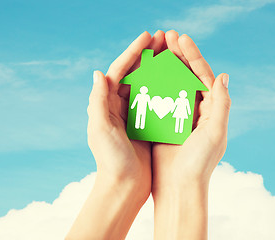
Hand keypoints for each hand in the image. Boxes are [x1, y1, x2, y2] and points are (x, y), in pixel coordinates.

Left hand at [87, 30, 164, 198]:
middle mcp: (119, 106)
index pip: (119, 70)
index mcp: (106, 104)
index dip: (133, 52)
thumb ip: (98, 101)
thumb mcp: (101, 129)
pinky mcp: (146, 124)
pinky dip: (165, 88)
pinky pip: (157, 100)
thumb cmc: (111, 160)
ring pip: (147, 84)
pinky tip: (177, 79)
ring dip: (158, 68)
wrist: (124, 186)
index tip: (147, 37)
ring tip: (172, 53)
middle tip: (163, 38)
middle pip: (134, 73)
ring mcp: (134, 114)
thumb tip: (98, 73)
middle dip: (148, 55)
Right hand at [151, 30, 230, 239]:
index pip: (202, 75)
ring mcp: (177, 114)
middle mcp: (195, 109)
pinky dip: (152, 84)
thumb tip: (223, 76)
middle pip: (186, 75)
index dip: (193, 55)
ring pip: (170, 83)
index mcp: (210, 109)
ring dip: (163, 66)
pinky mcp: (162, 122)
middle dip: (177, 55)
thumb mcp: (215, 133)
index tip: (180, 38)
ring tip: (154, 49)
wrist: (178, 187)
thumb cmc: (198, 164)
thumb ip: (222, 104)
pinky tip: (144, 72)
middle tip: (165, 36)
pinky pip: (157, 98)